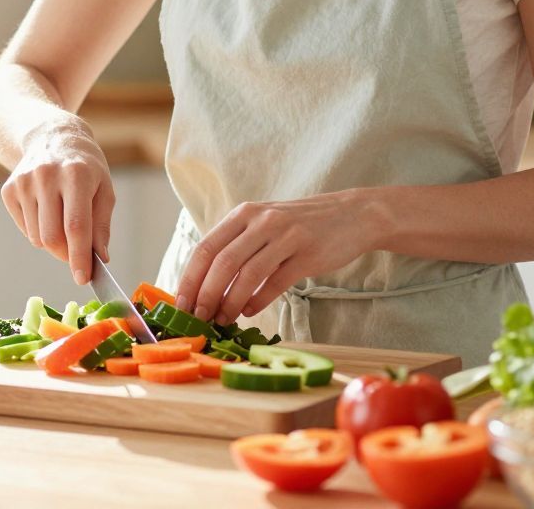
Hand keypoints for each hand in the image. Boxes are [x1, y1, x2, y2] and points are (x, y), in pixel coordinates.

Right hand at [0, 120, 114, 284]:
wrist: (52, 137)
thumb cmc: (85, 167)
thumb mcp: (104, 189)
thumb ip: (101, 225)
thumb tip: (99, 258)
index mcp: (76, 174)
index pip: (75, 225)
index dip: (79, 256)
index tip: (82, 278)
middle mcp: (46, 176)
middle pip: (51, 237)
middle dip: (66, 255)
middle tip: (77, 254)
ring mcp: (23, 182)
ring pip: (37, 237)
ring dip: (53, 242)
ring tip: (62, 220)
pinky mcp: (9, 190)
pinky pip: (25, 229)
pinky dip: (38, 230)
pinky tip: (46, 210)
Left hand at [174, 192, 372, 324]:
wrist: (352, 215)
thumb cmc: (299, 225)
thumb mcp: (263, 225)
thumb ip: (237, 247)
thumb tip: (204, 285)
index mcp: (244, 214)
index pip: (206, 247)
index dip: (190, 278)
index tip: (181, 304)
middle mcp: (262, 221)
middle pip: (222, 261)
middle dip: (206, 294)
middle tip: (199, 318)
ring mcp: (286, 236)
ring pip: (248, 274)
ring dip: (231, 302)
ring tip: (223, 319)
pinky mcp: (307, 254)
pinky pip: (276, 282)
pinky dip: (259, 300)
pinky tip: (250, 312)